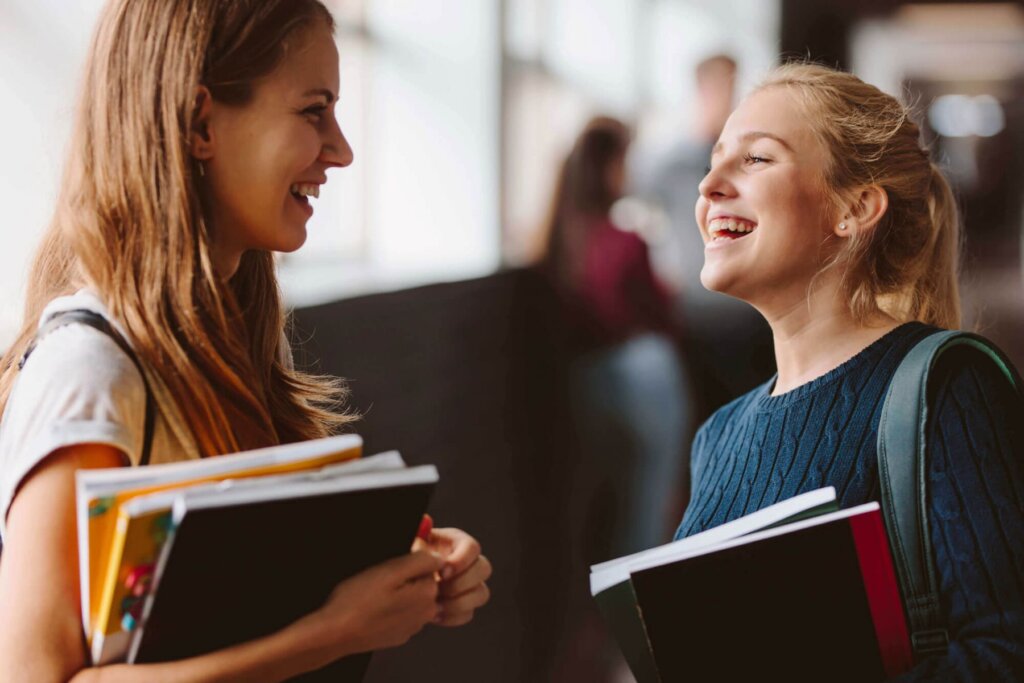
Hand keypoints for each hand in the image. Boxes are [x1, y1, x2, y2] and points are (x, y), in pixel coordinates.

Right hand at [298, 550, 444, 659]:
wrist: (335, 633)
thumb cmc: (357, 601)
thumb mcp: (390, 570)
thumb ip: (420, 560)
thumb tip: (438, 557)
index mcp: (427, 594)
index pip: (429, 565)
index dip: (408, 560)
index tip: (391, 566)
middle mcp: (425, 613)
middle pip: (421, 581)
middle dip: (404, 577)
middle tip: (380, 581)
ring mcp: (412, 626)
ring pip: (410, 597)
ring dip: (398, 592)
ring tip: (375, 595)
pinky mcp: (399, 635)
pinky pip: (400, 612)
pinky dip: (390, 608)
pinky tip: (374, 609)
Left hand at [416, 527, 491, 626]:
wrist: (399, 580)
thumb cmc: (407, 556)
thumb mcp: (410, 543)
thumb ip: (418, 533)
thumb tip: (425, 521)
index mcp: (457, 542)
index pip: (473, 547)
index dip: (461, 561)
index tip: (442, 571)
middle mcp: (467, 562)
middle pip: (484, 569)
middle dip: (462, 582)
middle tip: (440, 589)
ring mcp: (468, 585)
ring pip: (481, 594)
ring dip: (460, 602)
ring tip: (436, 605)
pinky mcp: (463, 605)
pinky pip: (468, 614)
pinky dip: (452, 617)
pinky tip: (434, 615)